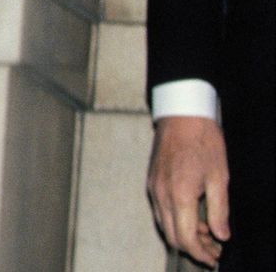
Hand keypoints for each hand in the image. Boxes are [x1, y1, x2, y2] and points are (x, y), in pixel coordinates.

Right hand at [148, 116, 229, 266]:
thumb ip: (219, 210)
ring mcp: (154, 188)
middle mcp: (161, 194)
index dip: (200, 253)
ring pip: (164, 225)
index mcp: (179, 194)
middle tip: (214, 249)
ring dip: (183, 234)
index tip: (215, 257)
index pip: (185, 238)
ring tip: (207, 232)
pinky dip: (176, 220)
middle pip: (171, 236)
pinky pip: (161, 210)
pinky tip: (193, 215)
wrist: (181, 116)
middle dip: (192, 248)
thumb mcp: (219, 178)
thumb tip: (221, 235)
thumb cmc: (203, 142)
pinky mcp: (152, 182)